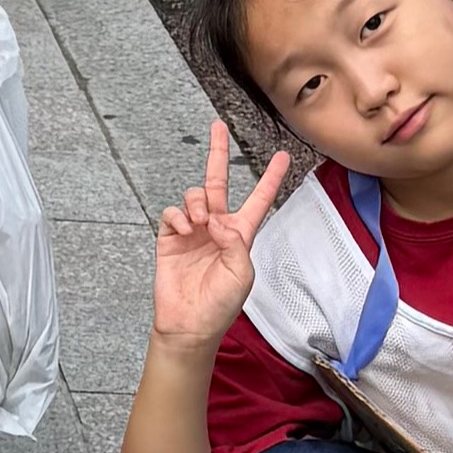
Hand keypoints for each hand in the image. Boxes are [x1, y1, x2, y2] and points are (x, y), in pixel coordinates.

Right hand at [150, 117, 293, 352]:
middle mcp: (216, 228)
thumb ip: (236, 243)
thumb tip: (217, 220)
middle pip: (218, 182)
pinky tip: (185, 229)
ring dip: (197, 203)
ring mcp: (192, 231)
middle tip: (218, 127)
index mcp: (240, 235)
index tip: (282, 157)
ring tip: (200, 223)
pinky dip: (178, 216)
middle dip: (218, 153)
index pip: (258, 200)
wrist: (188, 325)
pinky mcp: (170, 239)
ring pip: (194, 196)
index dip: (270, 178)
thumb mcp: (242, 275)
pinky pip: (172, 213)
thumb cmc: (220, 306)